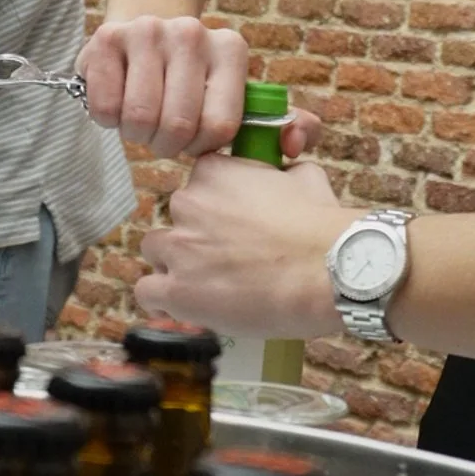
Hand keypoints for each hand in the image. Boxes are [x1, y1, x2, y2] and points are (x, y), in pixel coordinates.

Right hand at [77, 15, 323, 159]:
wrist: (145, 32)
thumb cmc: (197, 81)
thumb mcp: (242, 96)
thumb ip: (285, 124)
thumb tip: (295, 141)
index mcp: (231, 49)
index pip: (220, 126)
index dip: (203, 148)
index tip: (196, 138)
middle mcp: (191, 33)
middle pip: (177, 126)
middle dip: (168, 144)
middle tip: (165, 133)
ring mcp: (147, 31)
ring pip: (140, 119)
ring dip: (138, 133)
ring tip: (144, 117)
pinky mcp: (107, 38)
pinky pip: (106, 106)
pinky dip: (109, 118)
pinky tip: (119, 100)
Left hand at [135, 154, 354, 337]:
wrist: (327, 269)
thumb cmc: (319, 225)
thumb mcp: (304, 175)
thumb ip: (279, 172)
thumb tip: (283, 174)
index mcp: (214, 171)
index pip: (198, 182)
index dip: (215, 204)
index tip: (232, 222)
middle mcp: (188, 203)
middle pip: (176, 217)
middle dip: (196, 234)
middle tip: (228, 256)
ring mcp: (179, 247)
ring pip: (155, 251)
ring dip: (175, 263)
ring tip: (207, 282)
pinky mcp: (177, 291)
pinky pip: (148, 292)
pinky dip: (164, 298)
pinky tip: (188, 304)